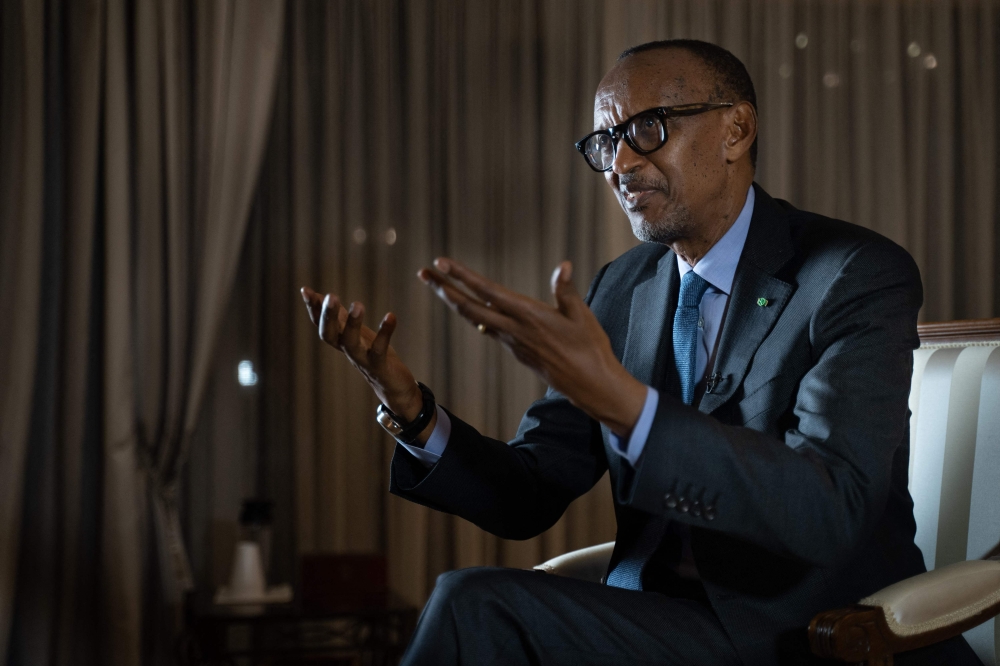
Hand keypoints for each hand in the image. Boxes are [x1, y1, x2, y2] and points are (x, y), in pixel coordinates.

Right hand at [300, 287, 433, 434]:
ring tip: (358, 304)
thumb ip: (339, 316)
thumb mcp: (354, 332)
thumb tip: (319, 295)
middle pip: (329, 335)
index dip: (313, 309)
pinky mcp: (379, 367)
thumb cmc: (373, 355)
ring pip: (350, 344)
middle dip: (328, 316)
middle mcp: (347, 350)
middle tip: (330, 296)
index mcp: (341, 341)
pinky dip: (385, 332)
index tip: (306, 290)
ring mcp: (362, 360)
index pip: (321, 324)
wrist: (393, 387)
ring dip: (352, 324)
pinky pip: (379, 350)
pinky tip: (391, 316)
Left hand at [417, 258, 646, 436]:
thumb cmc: (591, 349)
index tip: (442, 263)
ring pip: (476, 320)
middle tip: (423, 272)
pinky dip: (474, 316)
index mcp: (529, 316)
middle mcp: (514, 330)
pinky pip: (489, 330)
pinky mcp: (517, 351)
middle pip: (470, 307)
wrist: (590, 385)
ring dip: (455, 302)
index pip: (488, 292)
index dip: (463, 276)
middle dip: (444, 288)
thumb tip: (562, 265)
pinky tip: (469, 309)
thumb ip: (566, 291)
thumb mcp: (581, 316)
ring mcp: (513, 343)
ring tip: (438, 287)